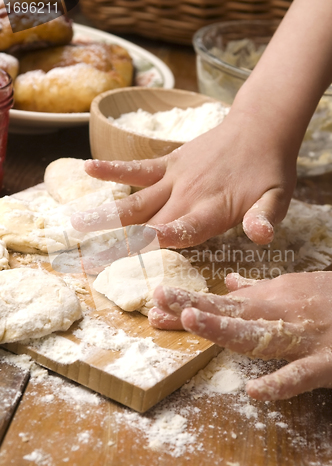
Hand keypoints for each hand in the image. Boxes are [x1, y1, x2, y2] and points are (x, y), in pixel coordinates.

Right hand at [71, 105, 296, 248]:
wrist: (261, 127)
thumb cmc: (269, 170)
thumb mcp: (279, 198)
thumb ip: (265, 218)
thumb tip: (259, 236)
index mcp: (213, 209)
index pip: (183, 229)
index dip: (161, 239)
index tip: (135, 249)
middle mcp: (188, 194)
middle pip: (150, 224)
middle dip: (121, 244)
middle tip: (91, 261)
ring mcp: (175, 177)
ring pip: (137, 201)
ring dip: (108, 215)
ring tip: (78, 224)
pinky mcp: (170, 163)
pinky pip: (138, 168)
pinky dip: (113, 169)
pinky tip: (88, 168)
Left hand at [149, 271, 331, 400]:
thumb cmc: (329, 299)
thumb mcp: (292, 289)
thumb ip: (258, 289)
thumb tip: (229, 283)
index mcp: (271, 299)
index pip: (222, 301)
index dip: (189, 300)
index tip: (157, 298)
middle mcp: (280, 314)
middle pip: (231, 312)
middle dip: (194, 307)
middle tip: (159, 302)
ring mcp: (301, 337)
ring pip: (259, 335)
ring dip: (226, 329)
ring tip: (193, 322)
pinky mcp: (325, 362)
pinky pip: (300, 375)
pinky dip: (280, 383)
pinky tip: (256, 391)